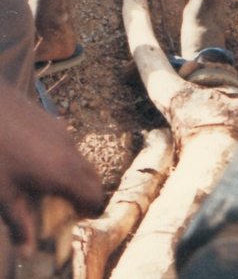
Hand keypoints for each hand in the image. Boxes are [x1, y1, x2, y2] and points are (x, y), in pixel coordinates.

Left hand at [0, 80, 103, 256]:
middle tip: (67, 204)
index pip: (93, 197)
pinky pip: (68, 145)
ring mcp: (65, 135)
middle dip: (86, 193)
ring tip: (49, 182)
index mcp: (64, 176)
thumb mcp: (3, 194)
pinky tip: (35, 158)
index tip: (76, 218)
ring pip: (81, 160)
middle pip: (93, 178)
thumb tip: (27, 252)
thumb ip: (18, 224)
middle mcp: (71, 155)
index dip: (89, 210)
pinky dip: (63, 157)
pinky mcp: (54, 122)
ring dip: (74, 174)